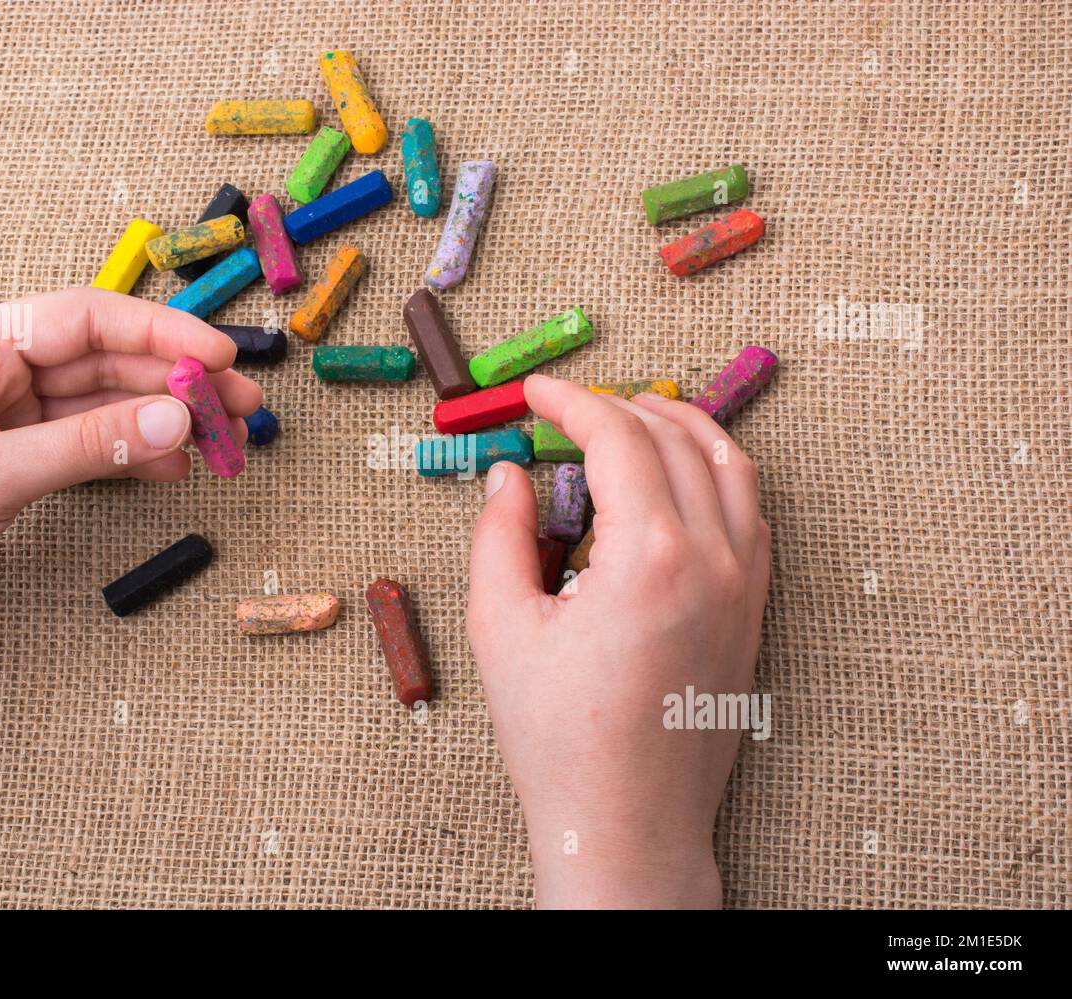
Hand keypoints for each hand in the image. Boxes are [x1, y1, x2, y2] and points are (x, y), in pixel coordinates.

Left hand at [0, 287, 259, 689]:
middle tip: (239, 406)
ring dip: (164, 420)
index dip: (161, 334)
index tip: (218, 357)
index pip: (86, 319)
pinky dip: (134, 455)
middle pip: (107, 360)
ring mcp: (8, 415)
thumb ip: (90, 445)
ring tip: (223, 440)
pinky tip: (175, 467)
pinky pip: (90, 444)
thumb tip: (176, 417)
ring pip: (105, 404)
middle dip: (176, 382)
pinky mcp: (14, 458)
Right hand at [466, 375, 769, 907]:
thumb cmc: (562, 740)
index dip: (572, 402)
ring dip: (682, 427)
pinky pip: (752, 516)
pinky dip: (719, 475)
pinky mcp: (755, 614)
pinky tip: (683, 480)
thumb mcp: (502, 630)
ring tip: (635, 417)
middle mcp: (713, 560)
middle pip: (675, 440)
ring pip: (731, 466)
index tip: (537, 394)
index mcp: (649, 557)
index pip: (617, 439)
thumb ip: (500, 537)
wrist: (629, 825)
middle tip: (571, 409)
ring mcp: (746, 588)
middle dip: (620, 407)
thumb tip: (509, 477)